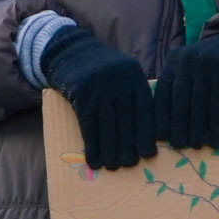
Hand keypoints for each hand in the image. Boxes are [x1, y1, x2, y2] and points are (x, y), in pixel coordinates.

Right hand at [40, 27, 154, 170]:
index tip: (148, 154)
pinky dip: (92, 144)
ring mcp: (100, 85)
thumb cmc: (101, 71)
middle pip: (127, 118)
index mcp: (135, 75)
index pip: (145, 109)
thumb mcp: (122, 75)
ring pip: (107, 124)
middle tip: (129, 164)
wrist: (70, 52)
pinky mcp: (81, 92)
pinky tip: (94, 159)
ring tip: (112, 167)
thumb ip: (133, 97)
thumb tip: (145, 136)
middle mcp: (120, 79)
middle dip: (128, 144)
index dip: (146, 133)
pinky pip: (89, 123)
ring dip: (110, 149)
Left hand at [153, 30, 218, 150]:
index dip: (162, 116)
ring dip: (197, 128)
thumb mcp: (189, 67)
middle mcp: (186, 61)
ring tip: (197, 146)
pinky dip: (214, 123)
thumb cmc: (211, 63)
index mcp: (174, 60)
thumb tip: (168, 124)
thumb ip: (177, 85)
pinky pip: (216, 103)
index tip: (162, 137)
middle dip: (178, 125)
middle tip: (179, 146)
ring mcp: (204, 64)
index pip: (163, 92)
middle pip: (179, 99)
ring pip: (198, 103)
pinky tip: (215, 138)